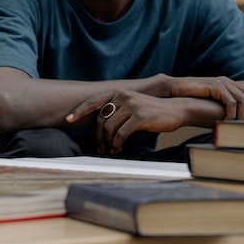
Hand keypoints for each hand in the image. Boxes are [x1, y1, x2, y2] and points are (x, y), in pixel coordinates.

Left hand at [70, 91, 188, 154]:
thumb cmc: (152, 111)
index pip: (93, 101)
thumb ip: (117, 110)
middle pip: (100, 119)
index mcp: (118, 93)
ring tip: (109, 151)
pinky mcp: (139, 117)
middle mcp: (122, 96)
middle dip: (97, 136)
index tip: (67, 120)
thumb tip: (100, 126)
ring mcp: (131, 105)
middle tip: (98, 148)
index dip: (79, 111)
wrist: (176, 110)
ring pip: (109, 128)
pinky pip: (121, 134)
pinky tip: (118, 149)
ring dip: (107, 142)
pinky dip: (117, 144)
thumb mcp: (132, 105)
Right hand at [162, 76, 243, 119]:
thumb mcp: (212, 100)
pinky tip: (230, 120)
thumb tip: (235, 119)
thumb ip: (224, 105)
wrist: (176, 89)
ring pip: (243, 97)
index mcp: (229, 83)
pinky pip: (229, 100)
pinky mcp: (214, 87)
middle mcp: (227, 81)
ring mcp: (221, 83)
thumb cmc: (193, 97)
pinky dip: (233, 111)